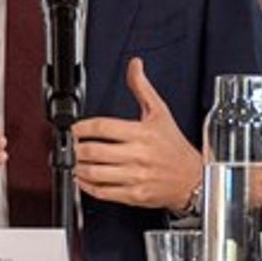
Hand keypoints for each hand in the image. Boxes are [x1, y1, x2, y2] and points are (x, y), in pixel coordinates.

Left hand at [73, 58, 202, 211]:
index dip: (82, 127)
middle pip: (94, 151)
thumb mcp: (160, 112)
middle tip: (69, 146)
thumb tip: (134, 65)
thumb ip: (142, 88)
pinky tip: (84, 179)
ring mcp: (135, 176)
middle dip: (75, 148)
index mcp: (141, 133)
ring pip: (95, 172)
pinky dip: (87, 186)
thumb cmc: (174, 146)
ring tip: (73, 161)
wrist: (193, 177)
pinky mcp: (134, 195)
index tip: (74, 128)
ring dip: (78, 167)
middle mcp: (138, 155)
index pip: (103, 127)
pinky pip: (103, 192)